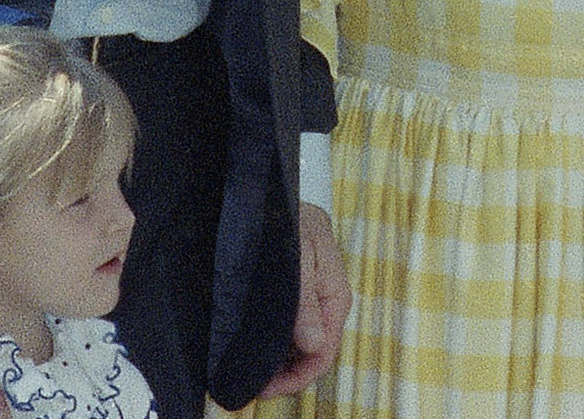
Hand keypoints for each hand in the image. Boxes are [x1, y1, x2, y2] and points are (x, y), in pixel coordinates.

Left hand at [259, 202, 350, 397]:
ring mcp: (313, 301)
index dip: (295, 379)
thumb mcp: (297, 260)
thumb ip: (305, 303)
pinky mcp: (299, 295)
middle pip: (311, 354)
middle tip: (250, 383)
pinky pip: (291, 329)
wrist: (277, 195)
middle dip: (284, 374)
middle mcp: (327, 305)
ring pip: (300, 344)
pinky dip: (275, 342)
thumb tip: (314, 345)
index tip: (263, 388)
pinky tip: (255, 345)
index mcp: (335, 299)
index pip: (322, 354)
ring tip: (248, 368)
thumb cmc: (289, 222)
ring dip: (278, 360)